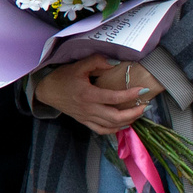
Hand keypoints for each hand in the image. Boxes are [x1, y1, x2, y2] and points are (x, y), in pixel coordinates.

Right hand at [34, 57, 154, 135]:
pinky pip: (101, 130)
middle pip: (115, 117)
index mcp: (88, 94)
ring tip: (138, 113)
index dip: (130, 95)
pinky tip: (123, 124)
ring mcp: (86, 117)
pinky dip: (114, 130)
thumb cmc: (63, 77)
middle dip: (133, 113)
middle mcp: (88, 109)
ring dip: (127, 121)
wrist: (47, 90)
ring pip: (110, 125)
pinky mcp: (84, 121)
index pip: (113, 98)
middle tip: (145, 106)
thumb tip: (115, 63)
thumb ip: (97, 61)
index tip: (142, 90)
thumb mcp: (78, 65)